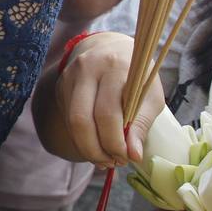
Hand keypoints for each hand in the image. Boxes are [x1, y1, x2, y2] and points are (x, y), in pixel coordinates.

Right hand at [55, 32, 164, 167]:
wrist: (112, 47)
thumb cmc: (137, 75)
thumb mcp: (150, 95)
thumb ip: (141, 124)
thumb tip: (133, 156)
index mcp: (115, 67)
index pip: (107, 113)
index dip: (115, 142)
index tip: (127, 158)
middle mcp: (87, 68)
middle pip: (81, 120)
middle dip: (96, 150)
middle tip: (112, 163)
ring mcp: (70, 75)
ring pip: (71, 122)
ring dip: (87, 147)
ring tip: (105, 159)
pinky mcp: (61, 85)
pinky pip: (67, 118)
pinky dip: (81, 137)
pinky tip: (95, 145)